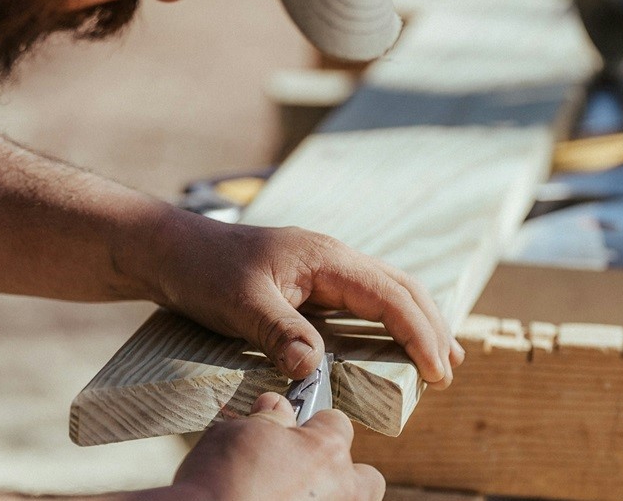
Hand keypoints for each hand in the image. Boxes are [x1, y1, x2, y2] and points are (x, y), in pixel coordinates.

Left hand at [148, 210, 464, 385]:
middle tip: (449, 372)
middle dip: (432, 327)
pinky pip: (365, 299)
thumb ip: (279, 332)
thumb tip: (314, 368)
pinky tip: (394, 340)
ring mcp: (324, 267)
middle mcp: (333, 258)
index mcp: (326, 257)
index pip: (389, 295)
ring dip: (418, 321)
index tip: (437, 370)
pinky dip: (390, 320)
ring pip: (388, 290)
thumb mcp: (238, 304)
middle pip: (401, 288)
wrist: (173, 250)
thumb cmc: (204, 270)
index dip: (418, 333)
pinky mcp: (312, 281)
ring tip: (442, 357)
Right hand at [171, 392, 385, 500]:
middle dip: (341, 473)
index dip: (312, 424)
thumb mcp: (238, 434)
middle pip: (364, 477)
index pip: (336, 423)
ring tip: (289, 497)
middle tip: (304, 474)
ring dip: (327, 497)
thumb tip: (277, 407)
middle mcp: (341, 489)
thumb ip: (268, 420)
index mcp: (326, 450)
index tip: (292, 430)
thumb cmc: (218, 482)